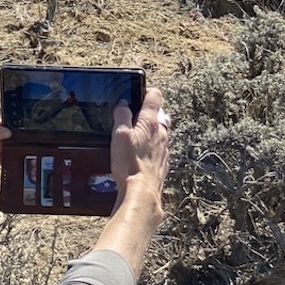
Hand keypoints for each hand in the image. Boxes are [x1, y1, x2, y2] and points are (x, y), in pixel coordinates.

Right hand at [109, 88, 169, 202]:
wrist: (142, 193)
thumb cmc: (130, 164)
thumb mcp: (119, 135)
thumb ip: (122, 116)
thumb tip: (123, 104)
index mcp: (151, 122)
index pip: (155, 96)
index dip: (145, 91)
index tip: (137, 93)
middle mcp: (162, 133)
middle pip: (158, 114)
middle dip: (146, 113)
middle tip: (131, 118)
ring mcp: (164, 148)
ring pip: (159, 132)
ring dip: (149, 132)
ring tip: (133, 139)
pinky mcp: (163, 163)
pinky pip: (158, 149)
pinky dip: (150, 148)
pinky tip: (139, 157)